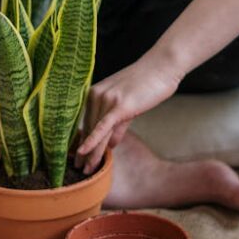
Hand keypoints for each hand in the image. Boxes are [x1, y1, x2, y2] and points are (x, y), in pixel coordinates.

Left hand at [76, 55, 182, 173]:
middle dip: (84, 152)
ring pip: (96, 132)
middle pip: (89, 130)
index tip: (77, 158)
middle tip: (79, 171)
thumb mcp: (128, 105)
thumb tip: (111, 145)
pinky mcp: (119, 105)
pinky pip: (103, 127)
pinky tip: (85, 153)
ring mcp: (107, 99)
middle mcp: (96, 95)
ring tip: (85, 171)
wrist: (161, 67)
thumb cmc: (147, 83)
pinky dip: (94, 141)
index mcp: (95, 93)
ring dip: (91, 154)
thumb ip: (118, 125)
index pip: (88, 123)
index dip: (83, 142)